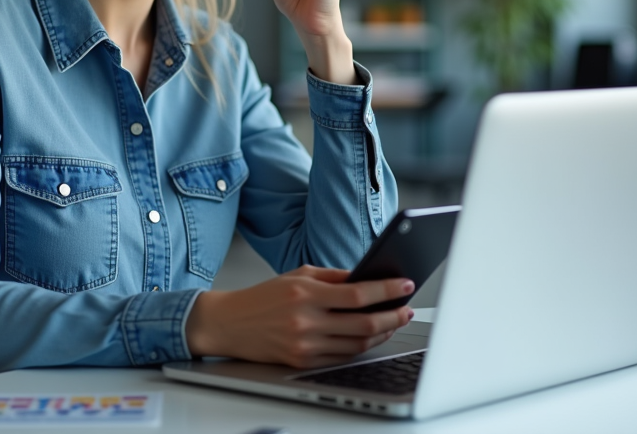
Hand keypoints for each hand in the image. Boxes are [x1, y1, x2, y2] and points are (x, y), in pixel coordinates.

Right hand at [185, 265, 415, 369]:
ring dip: (381, 334)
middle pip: (364, 324)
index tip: (405, 285)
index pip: (358, 293)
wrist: (229, 323)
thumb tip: (369, 278)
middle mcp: (306, 321)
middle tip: (407, 309)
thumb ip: (334, 277)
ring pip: (357, 344)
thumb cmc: (264, 296)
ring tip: (392, 322)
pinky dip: (361, 347)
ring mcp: (305, 345)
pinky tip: (370, 336)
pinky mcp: (302, 362)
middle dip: (392, 317)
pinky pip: (342, 357)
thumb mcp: (297, 276)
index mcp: (305, 293)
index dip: (387, 291)